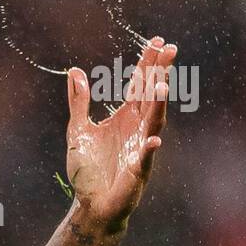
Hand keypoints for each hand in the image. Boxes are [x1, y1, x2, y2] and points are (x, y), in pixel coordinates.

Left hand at [65, 36, 176, 231]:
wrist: (91, 204)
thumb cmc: (88, 169)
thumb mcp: (78, 130)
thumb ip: (78, 102)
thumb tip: (76, 72)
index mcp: (126, 117)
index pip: (139, 85)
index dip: (147, 64)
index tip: (158, 42)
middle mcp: (138, 128)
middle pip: (151, 96)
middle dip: (159, 73)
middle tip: (169, 50)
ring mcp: (141, 148)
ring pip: (153, 122)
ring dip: (158, 105)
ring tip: (162, 85)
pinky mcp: (137, 171)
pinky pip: (145, 159)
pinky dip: (149, 150)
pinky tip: (154, 141)